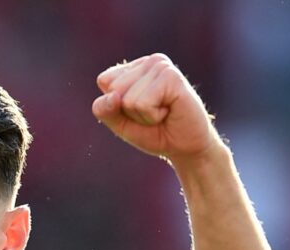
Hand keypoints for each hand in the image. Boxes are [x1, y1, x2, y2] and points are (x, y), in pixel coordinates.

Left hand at [92, 54, 219, 162]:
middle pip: (114, 89)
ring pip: (128, 98)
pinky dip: (152, 115)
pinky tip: (169, 111)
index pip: (104, 81)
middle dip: (130, 111)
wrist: (185, 147)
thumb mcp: (120, 123)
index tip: (139, 110)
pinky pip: (143, 103)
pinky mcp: (172, 76)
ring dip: (143, 115)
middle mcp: (148, 62)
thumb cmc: (154, 132)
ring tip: (162, 113)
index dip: (116, 105)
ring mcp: (161, 66)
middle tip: (152, 114)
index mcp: (134, 67)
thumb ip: (104, 110)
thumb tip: (113, 96)